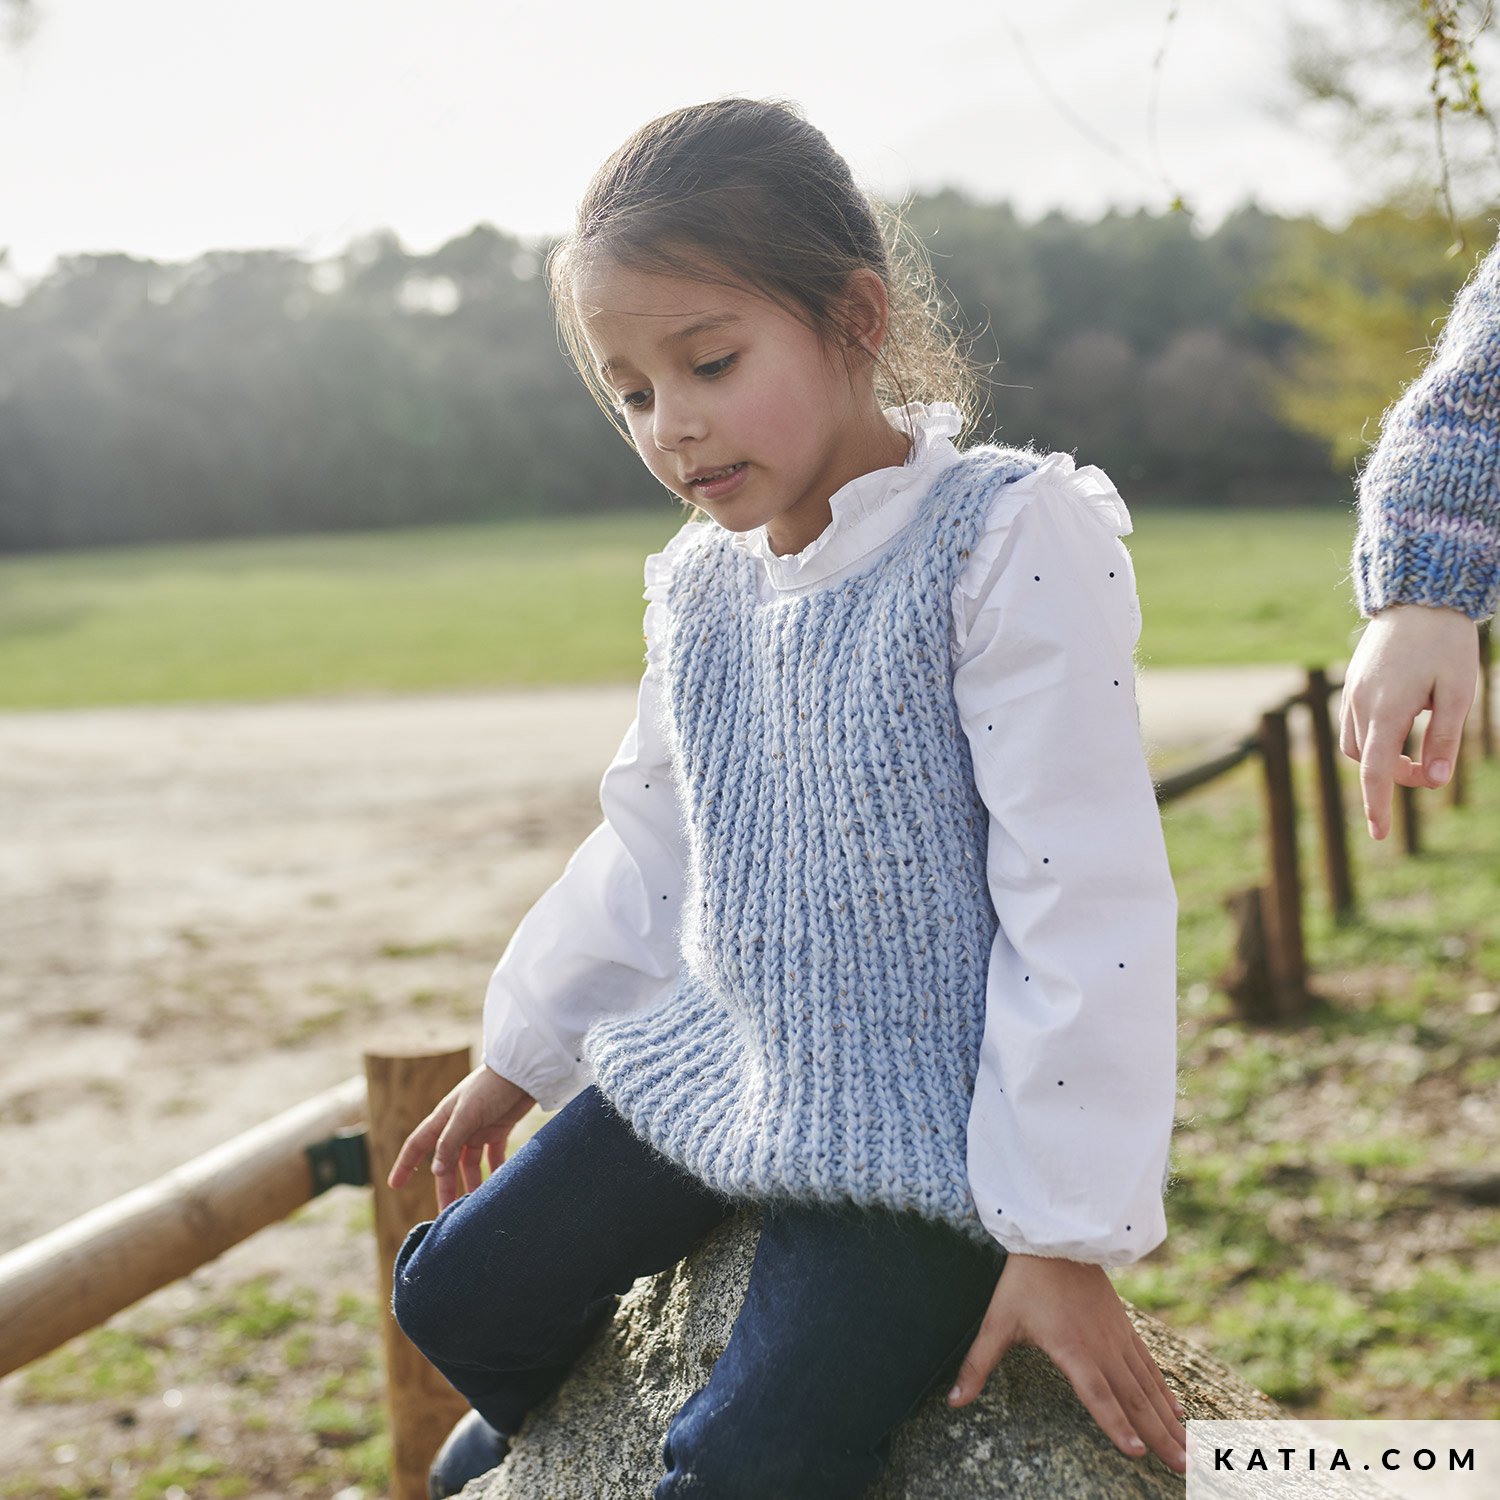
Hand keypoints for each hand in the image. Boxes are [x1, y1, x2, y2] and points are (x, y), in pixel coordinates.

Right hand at [386, 1064, 537, 1210]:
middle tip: (448, 1214)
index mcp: (444, 1119)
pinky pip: (493, 1156)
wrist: (524, 1071)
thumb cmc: (492, 1087)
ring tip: (474, 1206)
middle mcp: (458, 1126)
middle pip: (447, 1163)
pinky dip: (494, 1171)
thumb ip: (450, 1141)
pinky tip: (497, 1186)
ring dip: (471, 1184)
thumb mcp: (468, 1114)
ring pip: (469, 1164)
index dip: (405, 1164)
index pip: (418, 1145)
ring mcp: (478, 1129)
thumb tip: (435, 1171)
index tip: (394, 1185)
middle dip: (446, 1187)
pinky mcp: (499, 1130)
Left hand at [946, 1254, 1186, 1474]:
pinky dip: (1165, 1391)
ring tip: (1189, 1452)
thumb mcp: (996, 1322)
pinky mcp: (1124, 1328)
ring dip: (1169, 1420)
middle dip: (1159, 1436)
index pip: (1097, 1394)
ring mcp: (1117, 1338)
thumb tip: (953, 1401)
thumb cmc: (1023, 1282)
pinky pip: (1149, 1365)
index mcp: (1072, 1348)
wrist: (1055, 1238)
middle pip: (1134, 1398)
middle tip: (1183, 1468)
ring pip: (1148, 1386)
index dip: (1115, 1424)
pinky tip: (1177, 1412)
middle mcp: (1101, 1347)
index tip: (1136, 1454)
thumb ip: (978, 1364)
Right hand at [1340, 603, 1479, 839]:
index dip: (1377, 805)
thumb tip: (1436, 783)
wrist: (1420, 597)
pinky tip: (1407, 716)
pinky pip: (1355, 722)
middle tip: (1433, 769)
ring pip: (1354, 744)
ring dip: (1381, 757)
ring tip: (1419, 742)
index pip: (1374, 771)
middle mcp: (1360, 704)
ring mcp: (1352, 692)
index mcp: (1386, 710)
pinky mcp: (1353, 683)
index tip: (1379, 835)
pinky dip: (1375, 735)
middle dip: (1394, 775)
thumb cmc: (1446, 644)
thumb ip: (1444, 741)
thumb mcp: (1459, 694)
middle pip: (1365, 761)